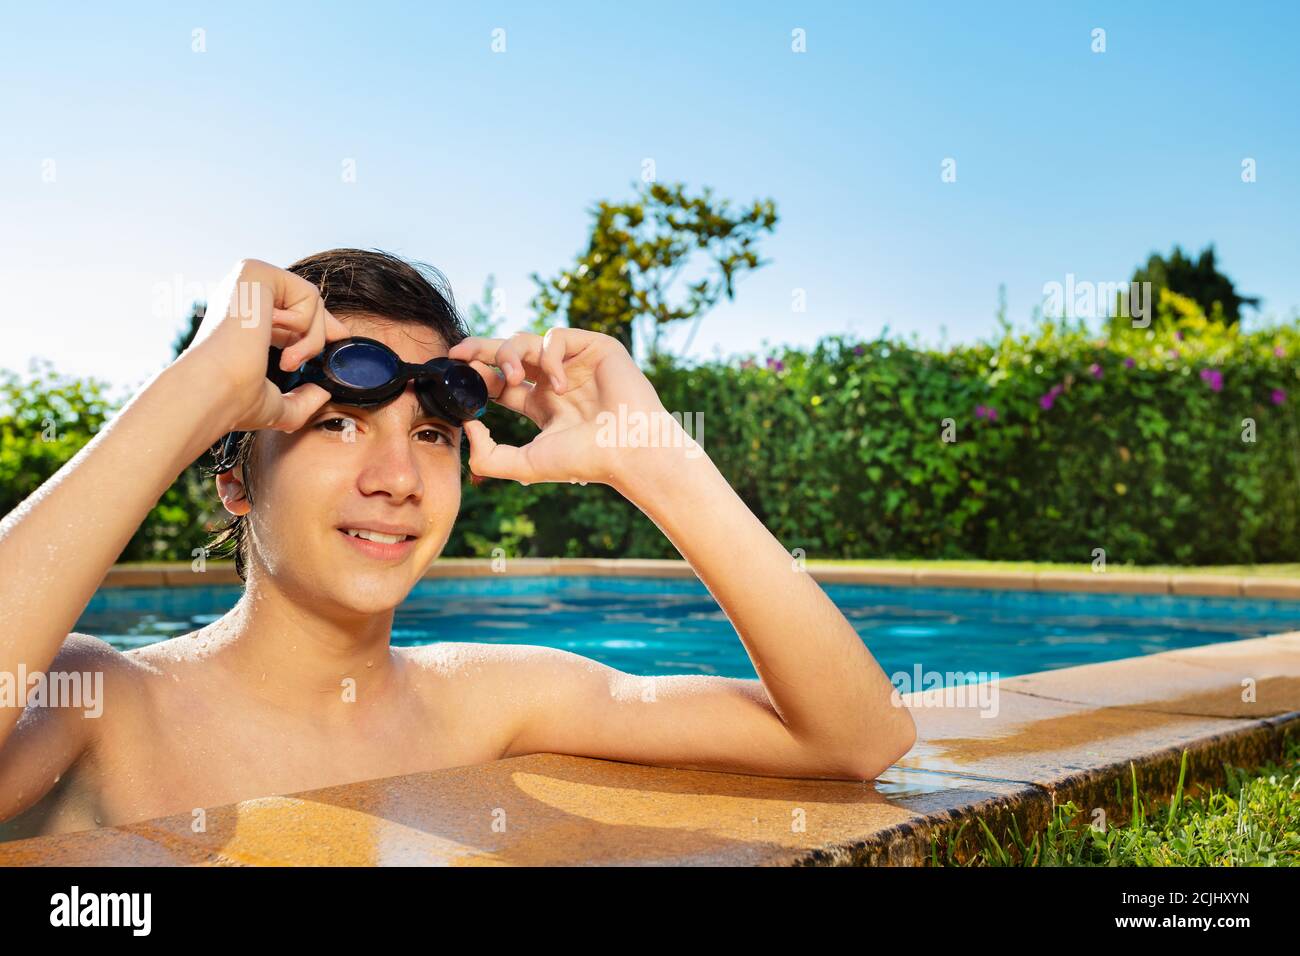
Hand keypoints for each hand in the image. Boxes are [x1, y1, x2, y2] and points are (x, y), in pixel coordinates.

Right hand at [183, 258, 348, 433]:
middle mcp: (241, 293)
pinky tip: (277, 341)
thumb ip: (300, 400)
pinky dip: (305, 326)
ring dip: (311, 340)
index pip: (290, 312)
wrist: (215, 390)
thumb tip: (323, 393)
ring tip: (286, 362)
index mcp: (241, 317)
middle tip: (309, 357)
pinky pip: (309, 294)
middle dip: (320, 332)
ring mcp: (247, 280)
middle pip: (305, 303)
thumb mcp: (275, 405)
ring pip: (311, 302)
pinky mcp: (256, 271)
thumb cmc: (234, 401)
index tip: (340, 340)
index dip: (317, 327)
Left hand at [448, 328, 690, 488]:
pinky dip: (549, 357)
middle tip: (459, 353)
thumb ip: (489, 455)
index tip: (457, 375)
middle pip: (508, 354)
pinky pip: (556, 337)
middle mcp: (555, 381)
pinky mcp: (594, 346)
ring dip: (511, 355)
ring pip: (527, 341)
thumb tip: (467, 427)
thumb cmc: (585, 460)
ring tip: (514, 378)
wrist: (629, 450)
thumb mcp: (526, 464)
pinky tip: (559, 384)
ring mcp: (575, 362)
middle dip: (480, 349)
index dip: (478, 376)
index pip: (500, 382)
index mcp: (541, 406)